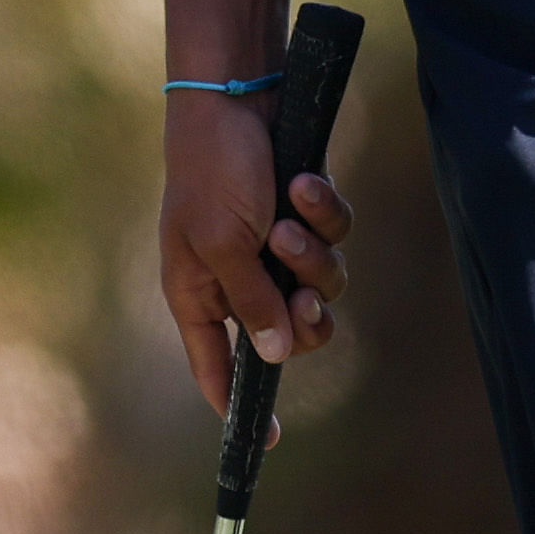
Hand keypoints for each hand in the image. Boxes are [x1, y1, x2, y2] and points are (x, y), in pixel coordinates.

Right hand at [156, 87, 354, 414]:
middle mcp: (239, 277)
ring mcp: (275, 246)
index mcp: (199, 293)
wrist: (238, 93)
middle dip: (304, 316)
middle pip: (292, 333)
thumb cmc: (212, 169)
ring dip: (313, 255)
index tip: (266, 440)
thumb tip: (278, 356)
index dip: (238, 403)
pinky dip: (324, 214)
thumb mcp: (225, 244)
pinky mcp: (306, 213)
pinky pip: (335, 237)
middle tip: (302, 297)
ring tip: (290, 215)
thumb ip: (252, 304)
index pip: (217, 366)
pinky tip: (305, 182)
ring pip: (322, 285)